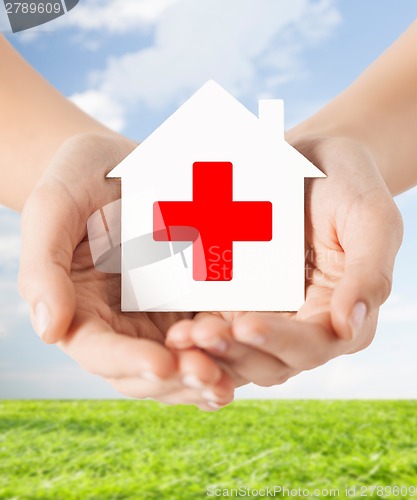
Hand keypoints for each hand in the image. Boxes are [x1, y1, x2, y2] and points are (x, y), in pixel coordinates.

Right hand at [18, 133, 233, 409]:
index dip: (128, 361)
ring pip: (180, 362)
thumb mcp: (53, 209)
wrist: (118, 162)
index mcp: (82, 311)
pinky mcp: (190, 300)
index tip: (161, 363)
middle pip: (144, 371)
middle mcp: (121, 323)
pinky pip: (209, 334)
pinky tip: (250, 352)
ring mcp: (158, 315)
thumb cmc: (78, 179)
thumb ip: (45, 268)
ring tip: (230, 380)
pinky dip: (226, 351)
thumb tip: (49, 330)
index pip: (99, 351)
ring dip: (205, 376)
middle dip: (176, 379)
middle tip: (210, 377)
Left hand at [166, 136, 402, 387]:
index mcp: (339, 314)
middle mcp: (302, 323)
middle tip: (199, 335)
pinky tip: (174, 325)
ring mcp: (266, 313)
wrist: (310, 158)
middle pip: (269, 360)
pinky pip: (217, 324)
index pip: (313, 345)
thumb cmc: (348, 184)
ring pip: (238, 351)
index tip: (246, 324)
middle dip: (235, 353)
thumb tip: (348, 327)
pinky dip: (198, 333)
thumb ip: (369, 273)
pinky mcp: (237, 298)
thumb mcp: (371, 218)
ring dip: (209, 352)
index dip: (280, 341)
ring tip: (180, 336)